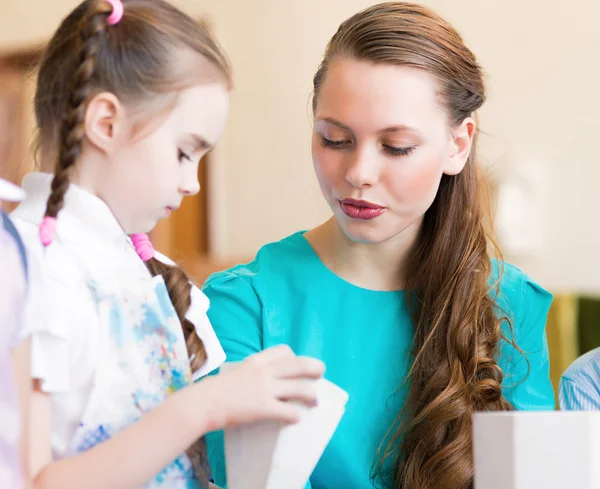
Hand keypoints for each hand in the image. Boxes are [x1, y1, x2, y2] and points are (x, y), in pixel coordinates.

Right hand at [197, 345, 324, 431]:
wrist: (202, 403)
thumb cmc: (213, 391)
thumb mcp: (234, 373)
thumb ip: (248, 374)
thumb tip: (254, 383)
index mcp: (255, 361)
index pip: (283, 351)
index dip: (294, 357)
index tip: (298, 364)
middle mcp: (264, 371)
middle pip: (298, 365)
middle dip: (313, 368)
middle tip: (321, 373)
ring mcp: (265, 388)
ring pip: (299, 388)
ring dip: (311, 394)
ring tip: (315, 400)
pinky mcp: (264, 407)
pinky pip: (287, 411)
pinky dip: (295, 415)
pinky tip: (297, 419)